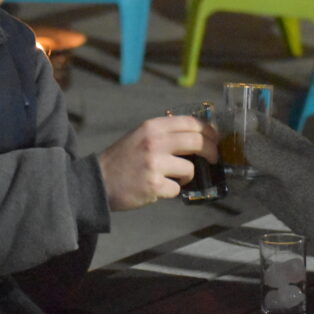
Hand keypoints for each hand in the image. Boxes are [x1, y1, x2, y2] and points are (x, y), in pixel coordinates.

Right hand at [97, 116, 218, 210]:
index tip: (215, 138)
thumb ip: (165, 133)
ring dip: (187, 176)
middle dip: (211, 151)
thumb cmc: (122, 159)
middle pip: (197, 141)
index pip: (190, 122)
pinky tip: (159, 188)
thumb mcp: (141, 136)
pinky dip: (172, 190)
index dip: (209, 130)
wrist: (98, 180)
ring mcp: (155, 163)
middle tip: (213, 159)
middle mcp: (155, 141)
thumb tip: (198, 135)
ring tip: (174, 178)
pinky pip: (177, 188)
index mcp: (153, 126)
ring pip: (190, 169)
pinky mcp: (154, 184)